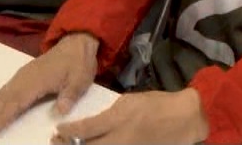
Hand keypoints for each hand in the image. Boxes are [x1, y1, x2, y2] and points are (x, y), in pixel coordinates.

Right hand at [0, 33, 99, 143]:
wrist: (76, 42)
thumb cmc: (78, 63)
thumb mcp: (80, 80)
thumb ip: (69, 96)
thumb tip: (59, 112)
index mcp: (36, 82)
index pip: (14, 105)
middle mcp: (23, 80)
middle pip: (1, 103)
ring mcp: (21, 77)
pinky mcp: (22, 77)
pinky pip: (3, 91)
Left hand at [52, 88, 208, 144]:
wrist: (184, 118)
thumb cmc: (156, 104)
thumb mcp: (128, 101)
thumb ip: (108, 115)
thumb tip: (90, 126)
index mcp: (117, 119)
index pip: (85, 129)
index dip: (68, 132)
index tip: (59, 131)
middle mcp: (119, 138)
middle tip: (58, 143)